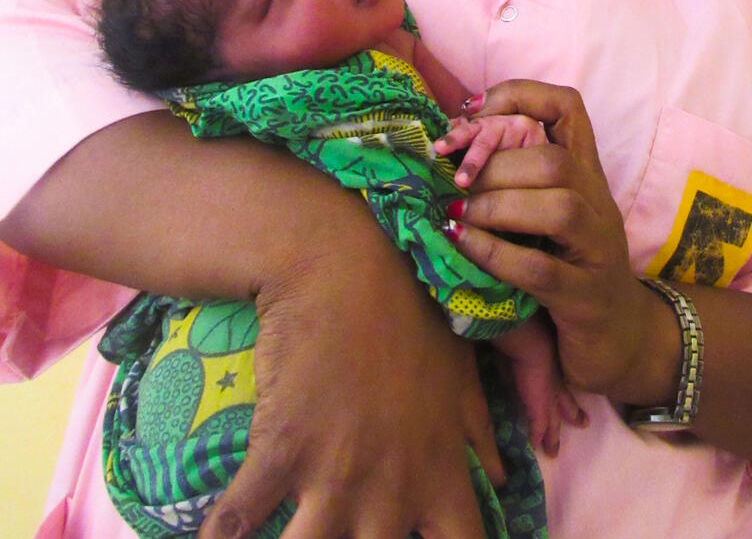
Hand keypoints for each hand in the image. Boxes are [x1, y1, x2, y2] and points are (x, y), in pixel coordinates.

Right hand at [198, 193, 502, 538]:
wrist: (341, 266)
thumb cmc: (409, 312)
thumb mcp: (458, 371)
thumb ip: (479, 432)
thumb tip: (504, 478)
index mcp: (439, 474)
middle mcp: (391, 489)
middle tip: (347, 528)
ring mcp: (334, 476)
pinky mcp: (280, 451)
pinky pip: (236, 519)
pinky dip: (220, 534)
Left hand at [446, 81, 667, 402]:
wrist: (624, 341)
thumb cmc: (570, 269)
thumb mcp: (547, 216)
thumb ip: (515, 180)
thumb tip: (450, 146)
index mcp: (586, 176)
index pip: (568, 108)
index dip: (519, 95)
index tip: (471, 112)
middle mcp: (598, 205)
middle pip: (555, 160)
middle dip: (494, 163)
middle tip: (452, 181)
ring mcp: (598, 252)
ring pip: (558, 207)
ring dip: (497, 205)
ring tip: (458, 214)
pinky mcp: (586, 299)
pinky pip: (540, 269)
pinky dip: (494, 253)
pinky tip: (462, 246)